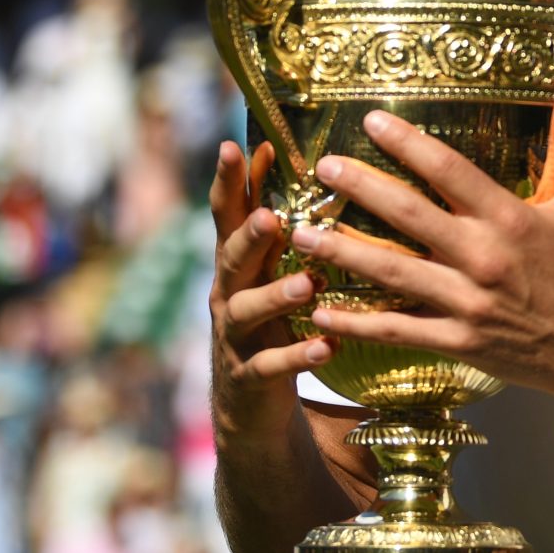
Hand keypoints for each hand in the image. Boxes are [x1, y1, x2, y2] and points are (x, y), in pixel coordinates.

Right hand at [208, 138, 333, 433]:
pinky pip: (270, 366)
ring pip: (247, 311)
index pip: (227, 214)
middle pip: (231, 258)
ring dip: (276, 296)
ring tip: (307, 285)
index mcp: (236, 262)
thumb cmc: (269, 320)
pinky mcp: (249, 377)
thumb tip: (298, 160)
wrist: (247, 406)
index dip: (228, 182)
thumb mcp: (268, 271)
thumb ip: (279, 226)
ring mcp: (235, 336)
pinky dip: (297, 356)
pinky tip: (325, 347)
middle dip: (250, 236)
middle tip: (271, 217)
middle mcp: (229, 293)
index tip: (234, 146)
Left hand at [292, 88, 553, 400]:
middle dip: (360, 188)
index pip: (449, 170)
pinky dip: (356, 324)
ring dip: (341, 252)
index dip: (407, 143)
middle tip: (322, 168)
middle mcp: (482, 256)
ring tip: (299, 234)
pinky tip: (320, 314)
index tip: (371, 120)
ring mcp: (465, 302)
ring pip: (391, 273)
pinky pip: (397, 331)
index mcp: (509, 218)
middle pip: (408, 215)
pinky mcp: (456, 340)